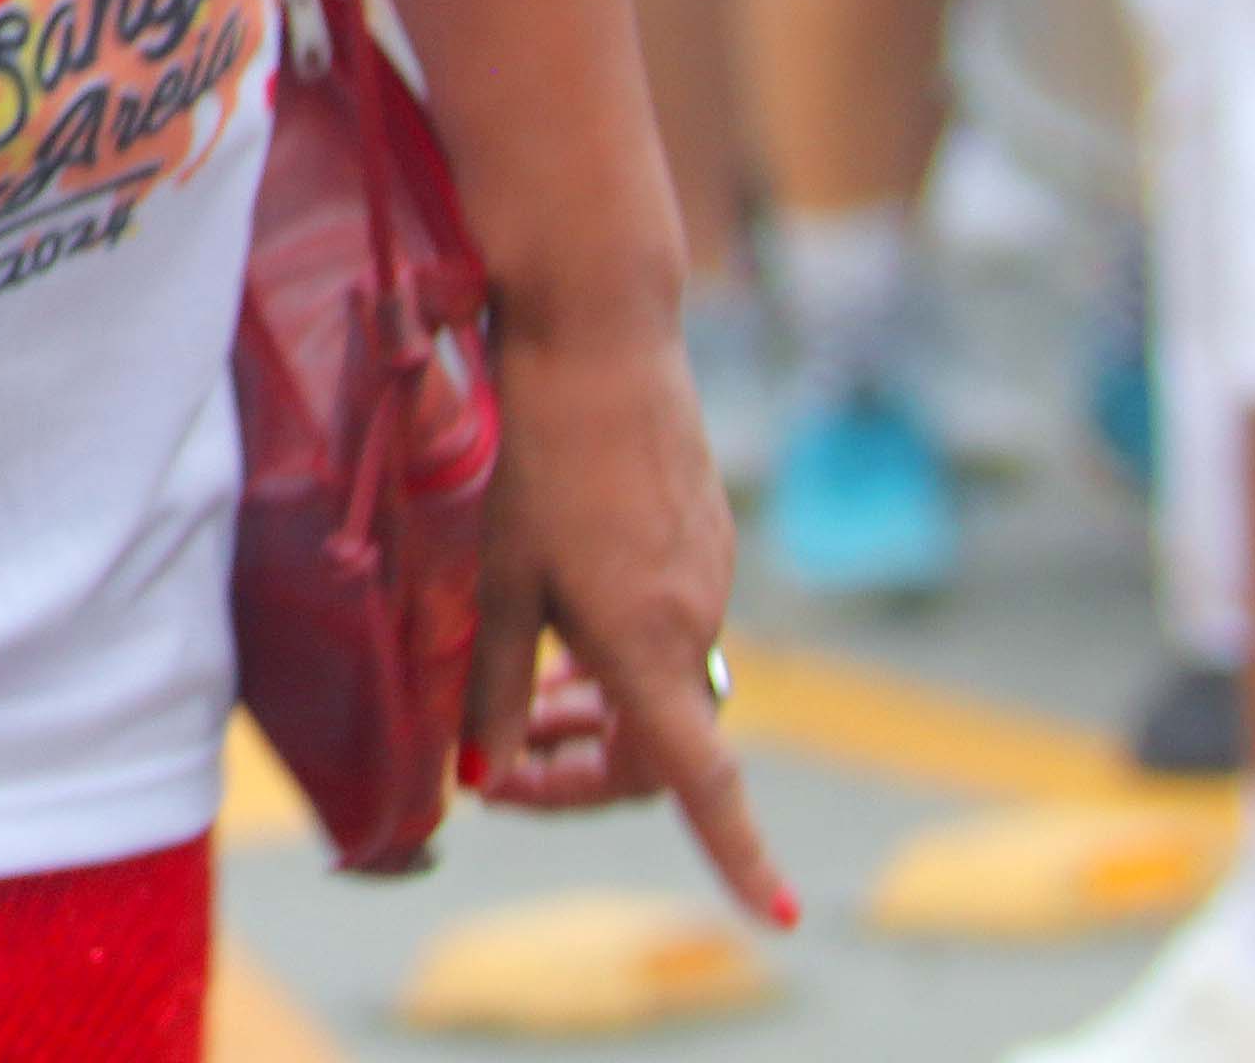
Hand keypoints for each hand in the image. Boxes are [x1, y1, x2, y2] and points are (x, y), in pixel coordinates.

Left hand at [468, 309, 798, 927]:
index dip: (740, 856)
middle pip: (663, 748)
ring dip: (596, 716)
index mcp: (646, 645)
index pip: (701, 782)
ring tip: (518, 704)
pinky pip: (673, 632)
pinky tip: (559, 626)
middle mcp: (695, 624)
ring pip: (664, 689)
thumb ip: (489, 683)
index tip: (777, 917)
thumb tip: (477, 774)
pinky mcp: (706, 542)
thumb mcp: (497, 575)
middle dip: (585, 774)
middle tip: (500, 766)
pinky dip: (619, 659)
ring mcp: (709, 581)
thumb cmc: (536, 454)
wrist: (603, 338)